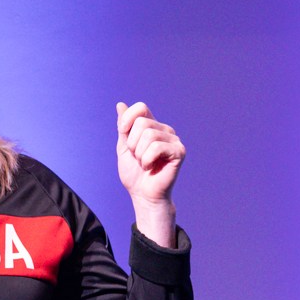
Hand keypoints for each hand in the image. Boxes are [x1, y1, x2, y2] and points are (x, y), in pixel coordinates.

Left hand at [116, 101, 184, 246]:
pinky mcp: (179, 151)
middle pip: (142, 123)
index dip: (127, 119)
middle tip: (137, 157)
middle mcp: (165, 130)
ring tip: (144, 163)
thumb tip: (121, 104)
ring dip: (139, 154)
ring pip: (149, 135)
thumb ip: (124, 128)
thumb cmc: (134, 174)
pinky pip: (156, 147)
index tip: (123, 133)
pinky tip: (151, 167)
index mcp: (152, 126)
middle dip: (132, 144)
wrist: (143, 195)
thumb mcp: (124, 148)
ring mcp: (174, 140)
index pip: (141, 107)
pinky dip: (147, 160)